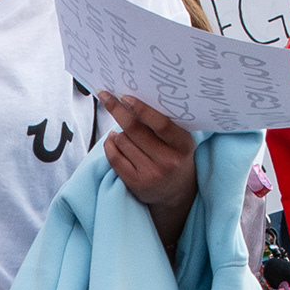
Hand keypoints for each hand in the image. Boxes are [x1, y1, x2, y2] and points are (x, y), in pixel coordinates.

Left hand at [100, 93, 198, 211]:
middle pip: (135, 130)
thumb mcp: (179, 140)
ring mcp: (151, 174)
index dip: (141, 109)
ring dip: (117, 131)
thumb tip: (132, 101)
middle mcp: (168, 161)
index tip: (124, 96)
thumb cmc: (175, 157)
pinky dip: (110, 144)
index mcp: (183, 145)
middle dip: (117, 110)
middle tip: (106, 96)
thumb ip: (163, 124)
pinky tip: (114, 140)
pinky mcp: (135, 183)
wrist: (177, 192)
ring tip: (122, 132)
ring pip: (122, 141)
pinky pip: (114, 157)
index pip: (161, 124)